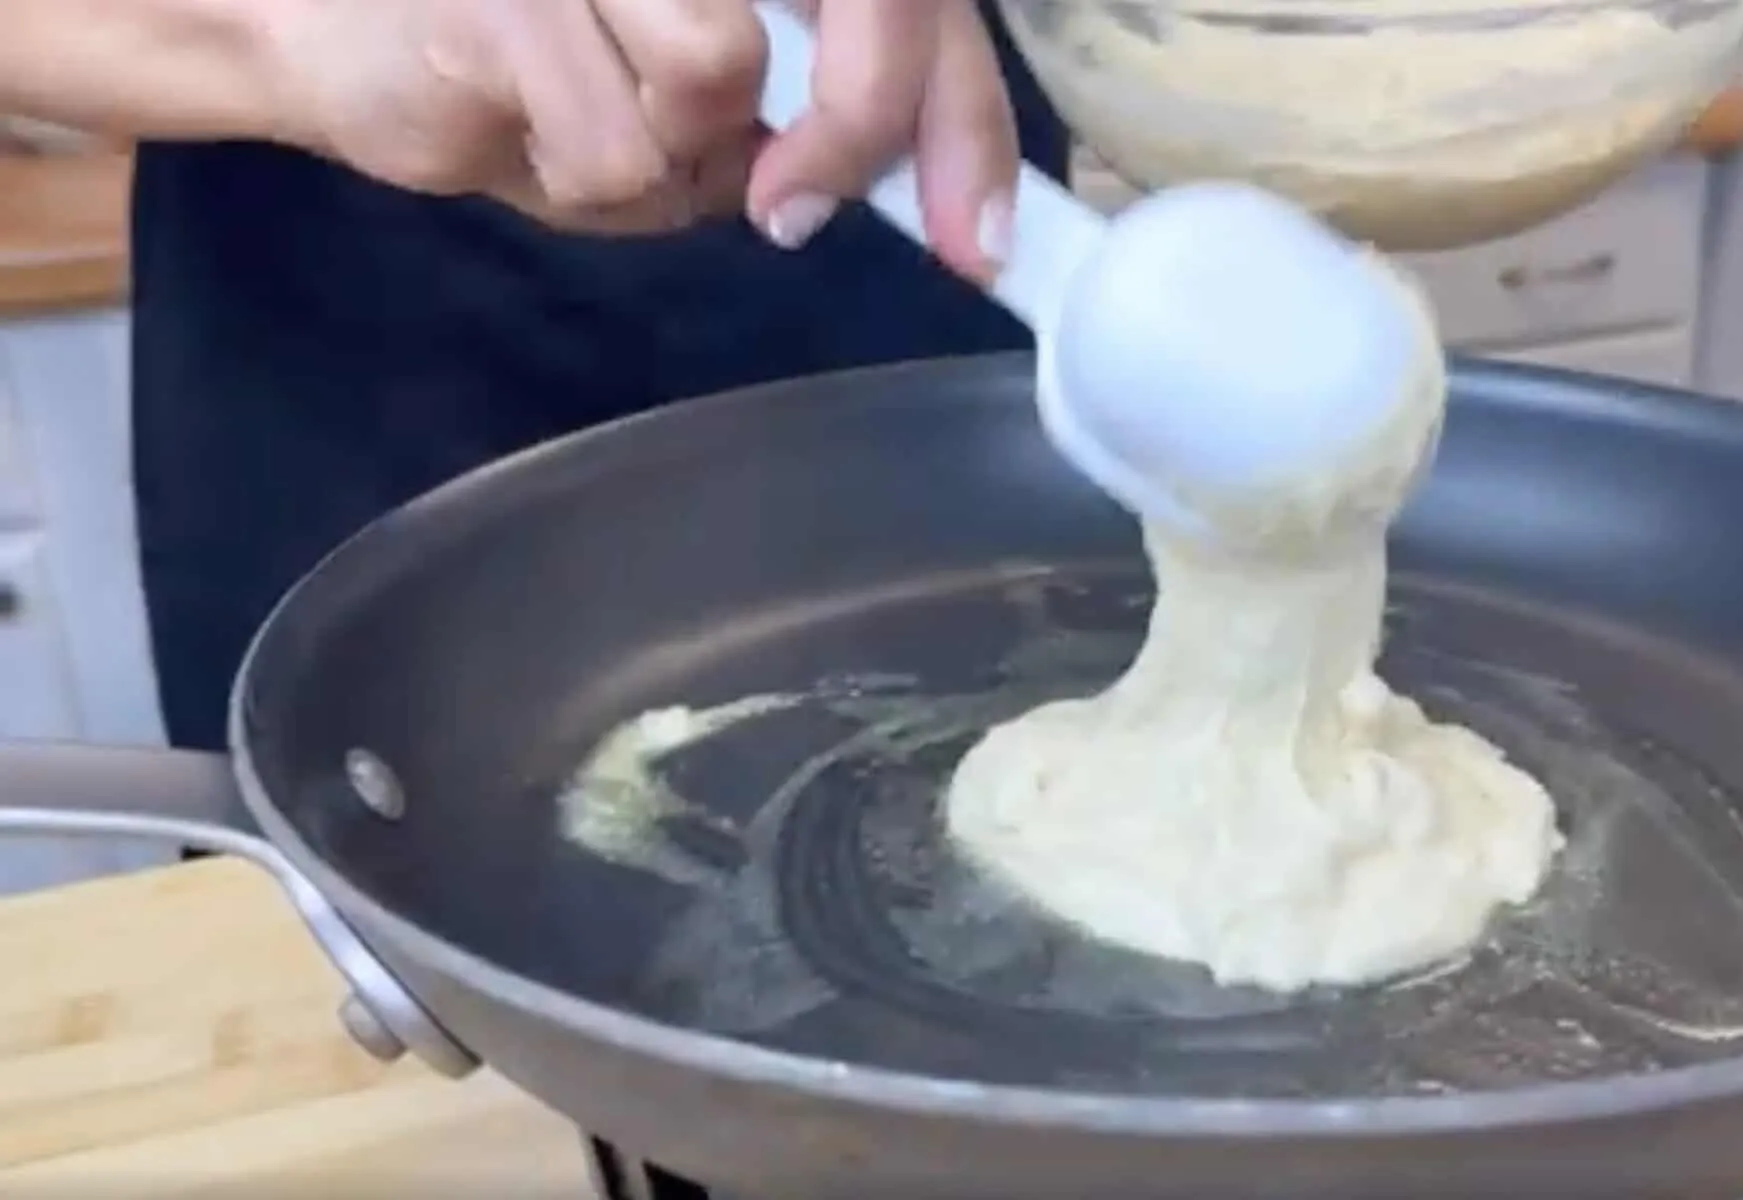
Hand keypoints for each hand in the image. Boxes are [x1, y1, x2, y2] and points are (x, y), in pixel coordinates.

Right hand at [262, 0, 1017, 279]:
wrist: (313, 22)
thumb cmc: (501, 59)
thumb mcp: (661, 98)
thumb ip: (773, 120)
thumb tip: (866, 180)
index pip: (914, 2)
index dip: (963, 126)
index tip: (979, 243)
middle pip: (867, 7)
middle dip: (843, 137)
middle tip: (786, 210)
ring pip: (719, 74)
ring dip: (662, 150)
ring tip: (573, 119)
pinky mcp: (514, 1)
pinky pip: (614, 143)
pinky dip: (573, 179)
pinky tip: (507, 125)